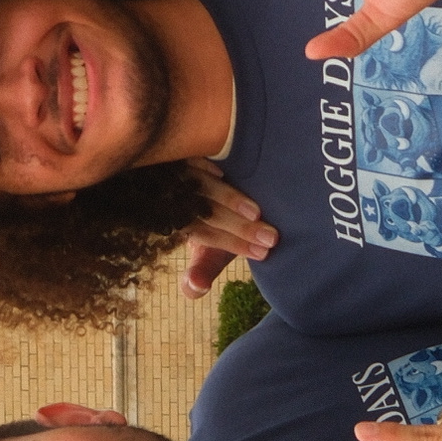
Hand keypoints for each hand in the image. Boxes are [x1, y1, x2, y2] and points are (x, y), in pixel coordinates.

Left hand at [178, 165, 281, 293]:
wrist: (199, 188)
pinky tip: (225, 172)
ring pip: (199, 185)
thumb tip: (193, 289)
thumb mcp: (207, 249)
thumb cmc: (209, 224)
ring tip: (255, 212)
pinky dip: (207, 165)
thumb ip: (204, 270)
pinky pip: (190, 155)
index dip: (232, 245)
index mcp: (174, 222)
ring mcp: (174, 171)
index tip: (264, 253)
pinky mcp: (180, 150)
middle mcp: (170, 197)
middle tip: (271, 239)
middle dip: (238, 228)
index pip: (204, 235)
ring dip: (228, 198)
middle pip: (203, 213)